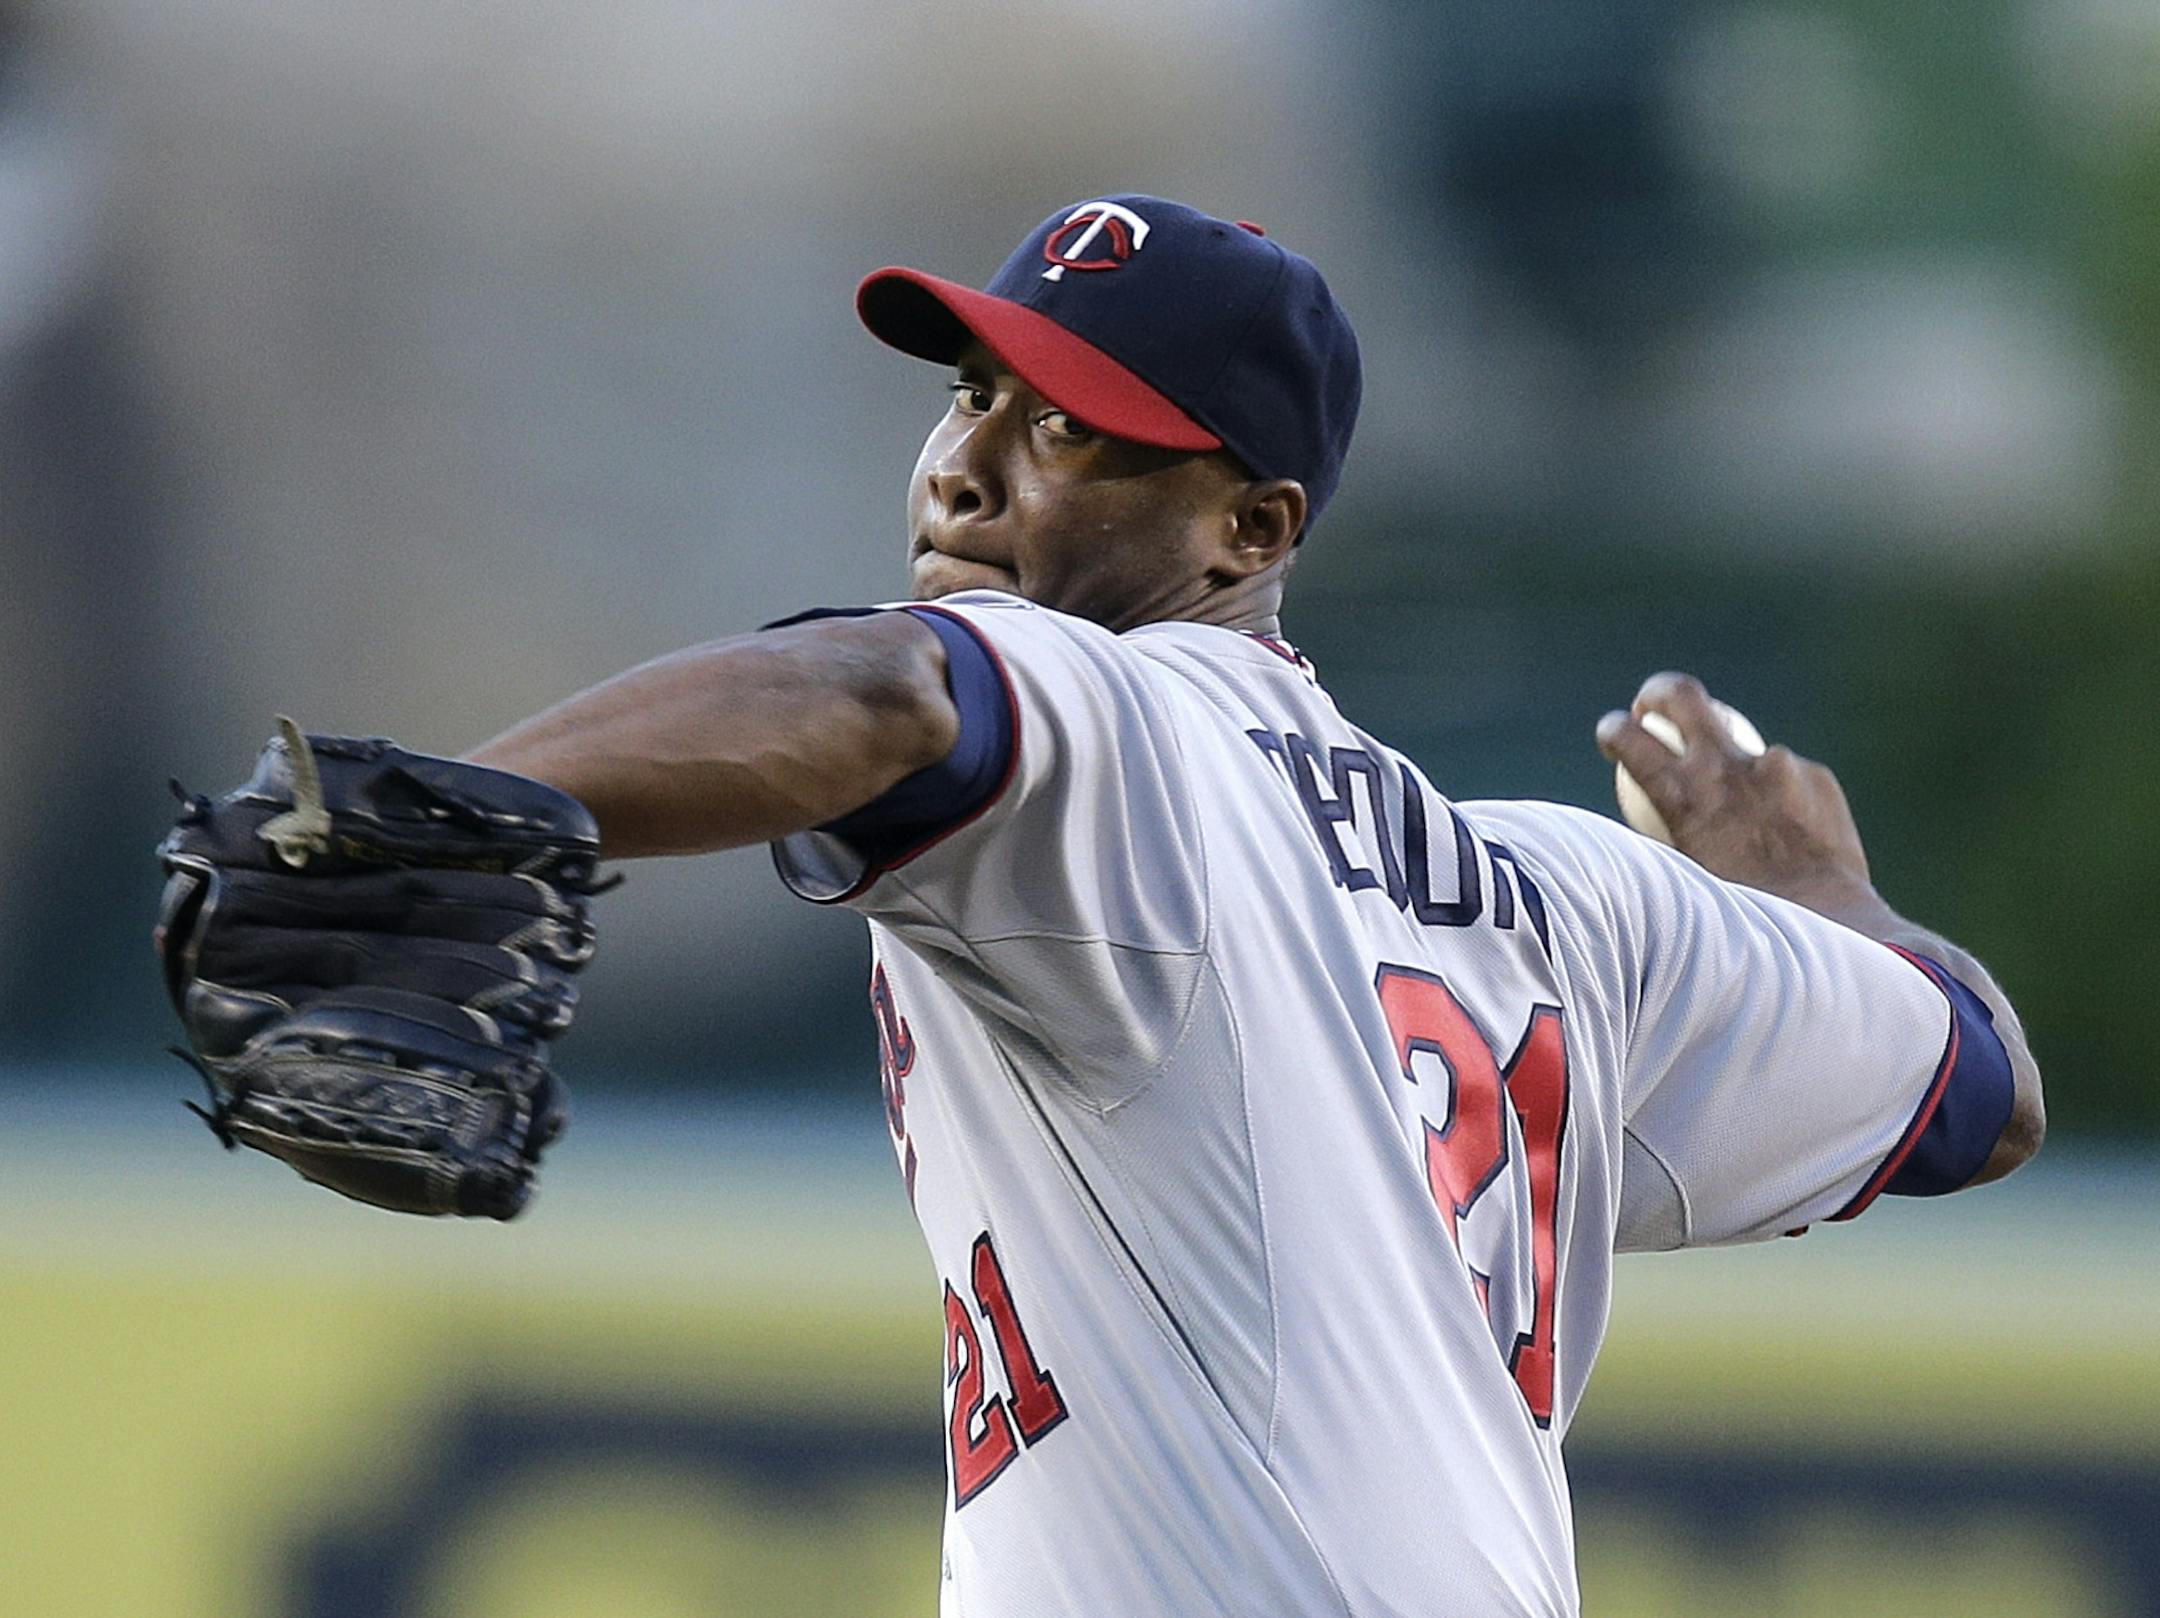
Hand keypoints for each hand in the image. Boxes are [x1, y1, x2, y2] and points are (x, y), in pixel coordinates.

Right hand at [1596, 672, 1876, 912]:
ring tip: (1742, 814)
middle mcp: (1726, 767)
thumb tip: (1642, 822)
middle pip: (1682, 695)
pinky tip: (1787, 832)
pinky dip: (1780, 796)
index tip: (1614, 735)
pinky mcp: (1815, 775)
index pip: (1629, 737)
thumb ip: (1665, 836)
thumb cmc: (1740, 921)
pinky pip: (1787, 776)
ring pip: (1742, 750)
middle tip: (1653, 707)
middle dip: (1659, 692)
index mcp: (1681, 794)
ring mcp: (1776, 765)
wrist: (1824, 922)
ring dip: (1734, 770)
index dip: (1613, 730)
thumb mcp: (1680, 878)